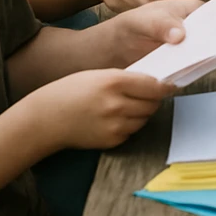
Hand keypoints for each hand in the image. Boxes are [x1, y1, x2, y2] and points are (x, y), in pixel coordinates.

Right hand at [30, 69, 174, 150]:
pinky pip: (132, 131)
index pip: (153, 85)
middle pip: (152, 103)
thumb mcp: (100, 75)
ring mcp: (114, 125)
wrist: (45, 119)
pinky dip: (130, 125)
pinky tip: (116, 119)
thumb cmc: (71, 91)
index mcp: (114, 82)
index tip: (169, 84)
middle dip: (153, 99)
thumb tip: (154, 83)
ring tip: (128, 106)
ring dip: (142, 112)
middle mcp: (116, 104)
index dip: (164, 85)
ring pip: (144, 118)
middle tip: (147, 95)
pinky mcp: (111, 141)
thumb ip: (127, 78)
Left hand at [99, 0, 201, 65]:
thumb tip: (180, 35)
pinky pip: (190, 68)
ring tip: (186, 64)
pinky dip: (184, 72)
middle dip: (208, 45)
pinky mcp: (184, 64)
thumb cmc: (135, 24)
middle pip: (211, 36)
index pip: (214, 15)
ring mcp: (192, 46)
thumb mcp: (146, 20)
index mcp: (195, 9)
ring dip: (196, 61)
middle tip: (201, 52)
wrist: (119, 46)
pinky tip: (176, 73)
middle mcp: (197, 27)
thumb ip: (161, 24)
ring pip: (202, 54)